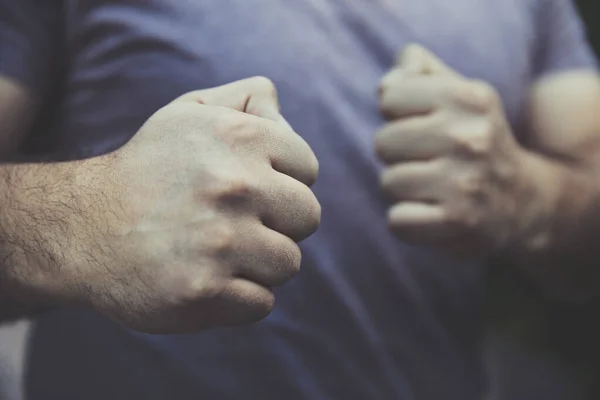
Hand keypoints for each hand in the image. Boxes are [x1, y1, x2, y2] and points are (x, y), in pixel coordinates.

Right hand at [70, 77, 320, 332]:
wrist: (83, 228)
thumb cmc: (150, 169)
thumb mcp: (189, 113)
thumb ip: (245, 99)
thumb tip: (281, 109)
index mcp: (238, 137)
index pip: (308, 168)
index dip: (282, 180)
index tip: (249, 187)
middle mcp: (233, 186)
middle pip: (307, 216)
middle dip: (278, 222)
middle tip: (235, 222)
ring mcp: (220, 242)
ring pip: (289, 263)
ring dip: (260, 263)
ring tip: (218, 251)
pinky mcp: (204, 292)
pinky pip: (262, 303)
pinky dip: (240, 298)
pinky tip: (206, 279)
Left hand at [375, 45, 527, 255]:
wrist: (523, 201)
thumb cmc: (473, 140)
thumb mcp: (458, 95)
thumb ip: (418, 73)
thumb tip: (386, 84)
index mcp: (468, 97)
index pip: (390, 97)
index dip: (398, 115)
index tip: (425, 127)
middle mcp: (470, 137)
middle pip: (383, 142)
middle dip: (398, 155)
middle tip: (431, 163)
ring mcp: (466, 182)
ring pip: (388, 182)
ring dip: (403, 190)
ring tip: (435, 188)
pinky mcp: (459, 221)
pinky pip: (398, 221)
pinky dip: (407, 223)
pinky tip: (433, 215)